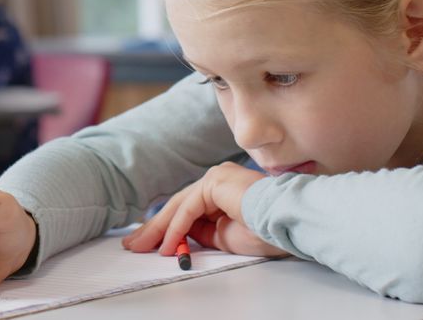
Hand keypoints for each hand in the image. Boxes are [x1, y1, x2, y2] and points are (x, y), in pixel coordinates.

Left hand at [122, 162, 288, 257]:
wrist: (287, 223)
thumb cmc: (265, 231)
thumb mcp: (224, 236)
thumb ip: (202, 232)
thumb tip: (178, 237)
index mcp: (222, 189)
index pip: (187, 208)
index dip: (166, 228)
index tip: (151, 244)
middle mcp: (217, 178)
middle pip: (178, 205)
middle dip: (155, 228)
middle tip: (134, 244)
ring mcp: (216, 176)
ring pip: (179, 206)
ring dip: (159, 229)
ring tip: (142, 246)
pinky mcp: (215, 181)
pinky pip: (188, 208)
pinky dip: (176, 228)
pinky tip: (167, 244)